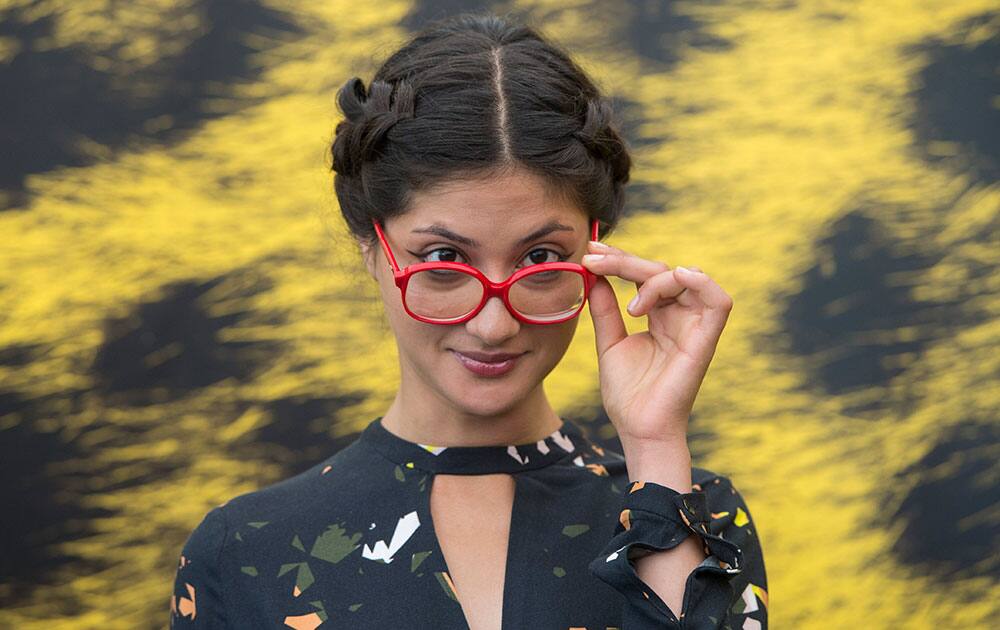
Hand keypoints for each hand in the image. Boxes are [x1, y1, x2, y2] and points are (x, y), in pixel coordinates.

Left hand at [581, 240, 733, 449]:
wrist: (638, 429)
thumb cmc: (628, 394)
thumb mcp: (609, 344)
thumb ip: (605, 311)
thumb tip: (596, 277)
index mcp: (660, 317)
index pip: (644, 276)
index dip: (619, 260)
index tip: (590, 253)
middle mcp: (680, 317)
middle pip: (661, 271)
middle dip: (625, 261)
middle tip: (594, 260)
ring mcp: (694, 327)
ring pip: (686, 277)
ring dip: (654, 277)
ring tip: (632, 307)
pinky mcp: (706, 341)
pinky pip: (719, 302)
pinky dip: (701, 282)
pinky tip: (672, 280)